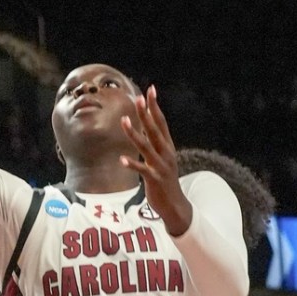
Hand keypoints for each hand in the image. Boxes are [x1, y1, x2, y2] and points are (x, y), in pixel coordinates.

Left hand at [120, 85, 192, 235]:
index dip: (155, 106)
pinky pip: (142, 170)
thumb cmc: (165, 181)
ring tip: (123, 121)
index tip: (150, 89)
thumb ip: (155, 144)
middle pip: (154, 130)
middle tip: (137, 98)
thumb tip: (145, 128)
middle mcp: (166, 154)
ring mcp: (161, 166)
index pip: (162, 122)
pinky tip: (121, 159)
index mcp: (168, 147)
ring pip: (146, 147)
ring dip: (134, 134)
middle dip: (145, 114)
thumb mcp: (162, 159)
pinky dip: (132, 164)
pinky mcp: (154, 180)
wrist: (175, 206)